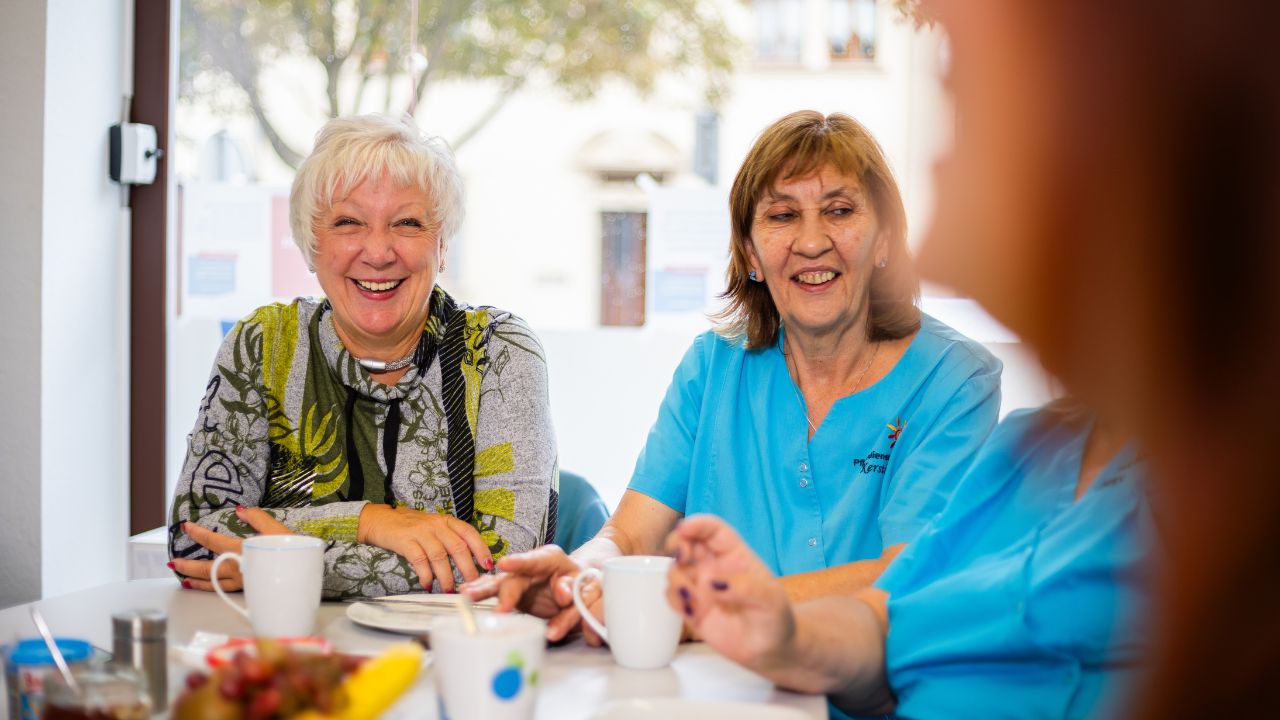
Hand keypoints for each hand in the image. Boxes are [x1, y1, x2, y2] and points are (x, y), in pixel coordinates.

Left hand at [173, 506, 292, 591]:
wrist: (304, 575)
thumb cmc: (292, 551)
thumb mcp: (277, 529)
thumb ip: (257, 517)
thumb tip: (239, 510)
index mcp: (241, 551)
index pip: (213, 541)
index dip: (198, 533)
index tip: (186, 527)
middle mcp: (237, 568)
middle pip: (206, 568)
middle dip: (187, 565)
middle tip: (173, 562)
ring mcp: (241, 581)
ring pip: (212, 582)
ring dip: (195, 580)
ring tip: (181, 577)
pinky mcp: (248, 589)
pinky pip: (223, 589)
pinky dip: (209, 587)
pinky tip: (205, 586)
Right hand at [358, 504, 492, 592]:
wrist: (382, 520)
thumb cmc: (412, 527)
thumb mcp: (435, 528)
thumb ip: (450, 539)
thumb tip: (471, 561)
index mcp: (447, 521)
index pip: (469, 533)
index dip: (481, 549)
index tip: (488, 565)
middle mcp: (436, 525)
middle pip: (457, 547)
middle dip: (467, 569)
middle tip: (471, 584)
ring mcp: (421, 532)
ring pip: (440, 556)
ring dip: (446, 576)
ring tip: (449, 589)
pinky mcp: (405, 541)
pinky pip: (420, 560)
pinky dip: (426, 575)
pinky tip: (428, 584)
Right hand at [462, 544, 598, 641]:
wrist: (580, 588)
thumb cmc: (585, 584)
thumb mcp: (589, 585)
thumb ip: (576, 590)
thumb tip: (563, 593)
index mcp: (552, 559)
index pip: (536, 560)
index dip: (520, 562)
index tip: (506, 565)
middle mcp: (532, 567)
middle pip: (514, 576)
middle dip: (503, 591)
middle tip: (496, 606)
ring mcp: (521, 580)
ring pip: (500, 583)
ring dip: (484, 590)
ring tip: (467, 594)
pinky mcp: (514, 594)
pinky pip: (496, 593)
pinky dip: (483, 594)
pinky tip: (466, 594)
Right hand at [664, 515, 795, 671]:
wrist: (770, 649)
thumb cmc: (776, 617)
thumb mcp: (771, 600)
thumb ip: (746, 588)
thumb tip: (712, 584)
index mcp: (734, 555)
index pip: (713, 530)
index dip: (697, 524)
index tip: (684, 528)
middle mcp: (713, 567)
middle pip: (686, 542)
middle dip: (676, 544)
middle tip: (681, 557)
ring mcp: (701, 587)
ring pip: (674, 570)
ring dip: (676, 579)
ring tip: (694, 599)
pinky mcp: (692, 608)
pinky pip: (672, 596)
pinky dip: (675, 600)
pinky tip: (692, 612)